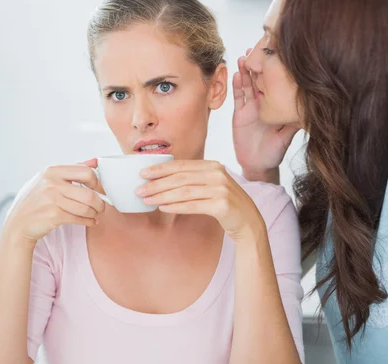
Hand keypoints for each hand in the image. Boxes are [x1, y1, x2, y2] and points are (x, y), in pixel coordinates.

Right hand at [3, 159, 104, 242]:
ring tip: (94, 214)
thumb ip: (71, 171)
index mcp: (52, 171)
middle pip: (89, 193)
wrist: (18, 224)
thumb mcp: (48, 180)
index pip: (85, 172)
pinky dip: (88, 221)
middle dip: (100, 202)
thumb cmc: (35, 201)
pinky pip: (79, 218)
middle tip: (101, 206)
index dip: (96, 182)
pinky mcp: (54, 215)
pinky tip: (89, 221)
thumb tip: (94, 161)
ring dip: (94, 213)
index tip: (98, 189)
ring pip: (86, 208)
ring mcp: (52, 199)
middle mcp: (51, 183)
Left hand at [137, 160, 265, 242]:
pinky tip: (162, 208)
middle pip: (180, 178)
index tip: (142, 173)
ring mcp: (221, 189)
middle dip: (156, 184)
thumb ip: (194, 179)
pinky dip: (175, 207)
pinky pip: (193, 205)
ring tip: (146, 200)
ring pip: (184, 191)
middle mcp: (218, 174)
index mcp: (213, 166)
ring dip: (162, 196)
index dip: (160, 169)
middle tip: (139, 190)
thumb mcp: (212, 185)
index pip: (181, 165)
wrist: (248, 222)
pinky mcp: (222, 205)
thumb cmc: (225, 204)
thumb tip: (162, 180)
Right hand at [232, 51, 297, 176]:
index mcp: (274, 106)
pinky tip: (237, 74)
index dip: (272, 71)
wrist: (258, 165)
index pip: (273, 84)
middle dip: (257, 65)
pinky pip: (238, 98)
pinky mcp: (239, 115)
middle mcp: (262, 104)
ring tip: (245, 57)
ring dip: (245, 71)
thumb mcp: (287, 136)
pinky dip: (237, 86)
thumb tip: (305, 111)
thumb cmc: (274, 152)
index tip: (273, 56)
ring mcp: (250, 108)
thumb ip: (292, 124)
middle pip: (258, 80)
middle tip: (256, 48)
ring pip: (247, 85)